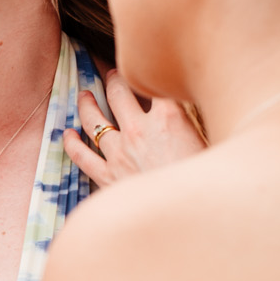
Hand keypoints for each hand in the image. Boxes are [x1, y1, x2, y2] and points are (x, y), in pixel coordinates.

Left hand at [66, 69, 205, 187]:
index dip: (148, 72)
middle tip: (111, 75)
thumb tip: (198, 109)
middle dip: (114, 80)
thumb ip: (197, 122)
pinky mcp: (108, 176)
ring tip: (84, 95)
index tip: (145, 67)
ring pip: (94, 120)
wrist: (188, 213)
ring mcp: (119, 153)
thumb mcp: (212, 141)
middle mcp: (138, 129)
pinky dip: (72, 144)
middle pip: (118, 94)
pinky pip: (82, 156)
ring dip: (87, 104)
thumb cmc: (207, 181)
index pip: (154, 84)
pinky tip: (67, 134)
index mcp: (169, 116)